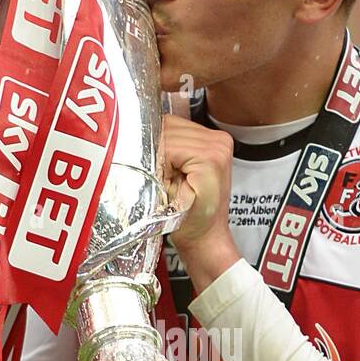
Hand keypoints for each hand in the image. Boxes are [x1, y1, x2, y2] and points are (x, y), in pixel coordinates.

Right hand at [162, 114, 233, 248]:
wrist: (206, 234)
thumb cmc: (191, 224)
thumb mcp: (167, 200)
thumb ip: (157, 172)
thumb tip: (141, 151)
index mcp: (211, 156)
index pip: (166, 141)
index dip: (154, 160)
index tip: (156, 179)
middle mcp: (218, 142)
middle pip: (168, 129)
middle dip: (156, 151)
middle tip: (159, 175)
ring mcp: (216, 139)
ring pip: (170, 126)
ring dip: (161, 146)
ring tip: (166, 170)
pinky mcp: (211, 140)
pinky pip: (179, 129)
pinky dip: (168, 143)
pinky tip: (171, 162)